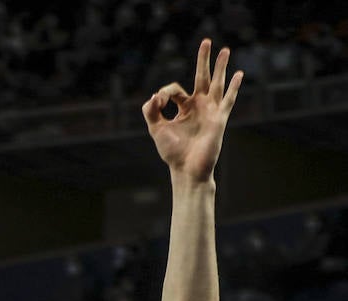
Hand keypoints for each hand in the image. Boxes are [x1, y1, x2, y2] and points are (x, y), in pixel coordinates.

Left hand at [143, 39, 242, 183]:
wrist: (186, 169)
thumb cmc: (172, 152)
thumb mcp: (156, 129)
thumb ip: (150, 111)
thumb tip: (154, 96)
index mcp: (184, 108)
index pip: (175, 89)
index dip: (165, 93)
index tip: (158, 103)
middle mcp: (199, 106)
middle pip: (202, 77)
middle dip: (204, 60)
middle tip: (206, 41)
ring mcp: (210, 110)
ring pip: (216, 83)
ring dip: (220, 66)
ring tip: (225, 49)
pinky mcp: (218, 118)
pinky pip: (227, 100)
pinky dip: (233, 87)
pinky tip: (239, 74)